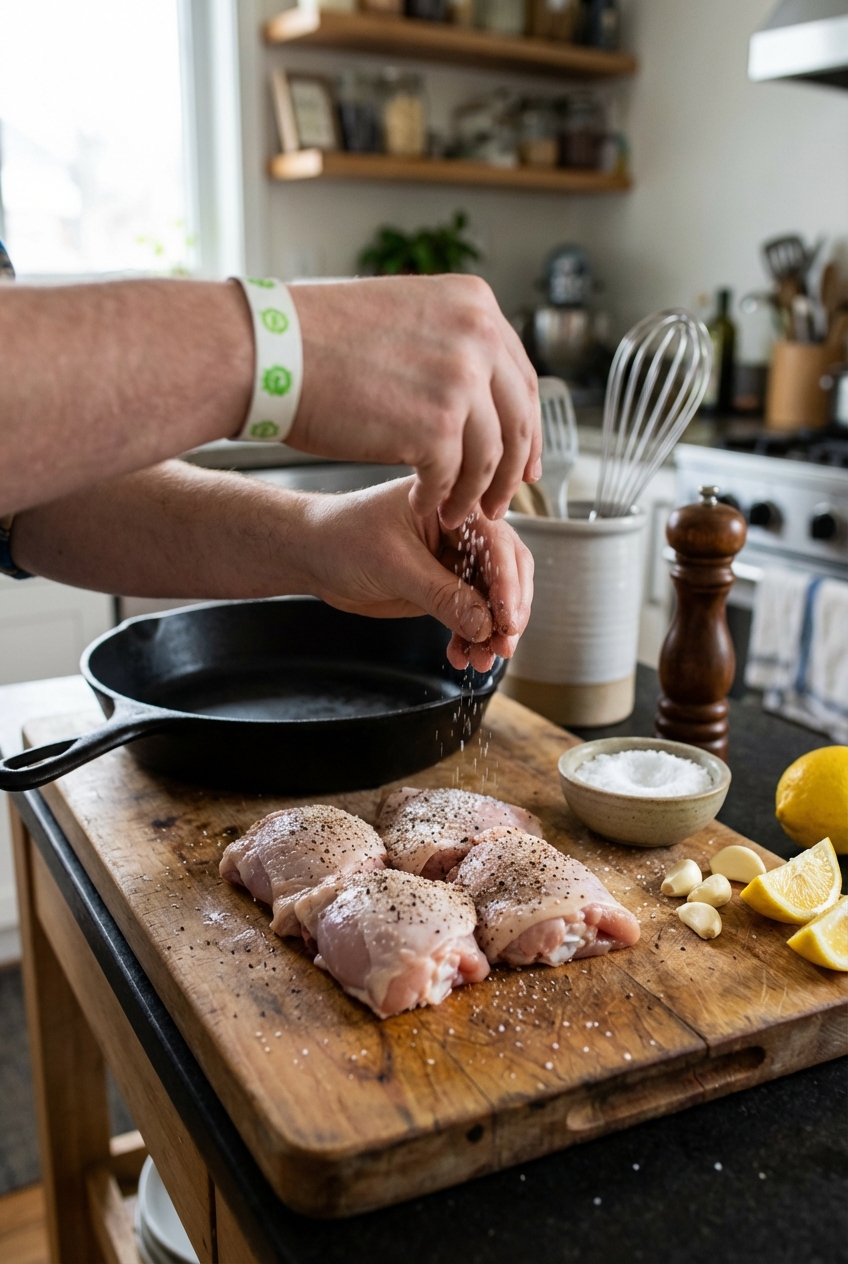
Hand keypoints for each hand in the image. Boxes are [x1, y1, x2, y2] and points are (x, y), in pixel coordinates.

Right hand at [287, 276, 541, 529]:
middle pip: (516, 421)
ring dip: (474, 494)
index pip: (519, 378)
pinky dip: (439, 500)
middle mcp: (477, 336)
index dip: (525, 428)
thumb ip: (446, 344)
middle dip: (510, 471)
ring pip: (488, 458)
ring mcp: (460, 382)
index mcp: (474, 304)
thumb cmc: (314, 338)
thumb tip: (476, 388)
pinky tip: (423, 505)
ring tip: (455, 513)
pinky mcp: (436, 428)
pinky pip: (451, 478)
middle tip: (500, 501)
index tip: (523, 461)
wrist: (269, 351)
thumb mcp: (403, 315)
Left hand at [294, 477, 533, 671]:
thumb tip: (484, 624)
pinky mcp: (443, 586)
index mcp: (453, 506)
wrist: (313, 554)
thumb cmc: (344, 538)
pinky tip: (462, 656)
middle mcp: (461, 530)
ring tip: (483, 660)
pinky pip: (470, 614)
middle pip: (505, 570)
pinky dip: (470, 636)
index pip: (496, 543)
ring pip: (490, 598)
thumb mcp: (395, 566)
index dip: (507, 583)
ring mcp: (453, 560)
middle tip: (504, 644)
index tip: (508, 619)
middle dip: (507, 611)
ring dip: (491, 631)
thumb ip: (442, 595)